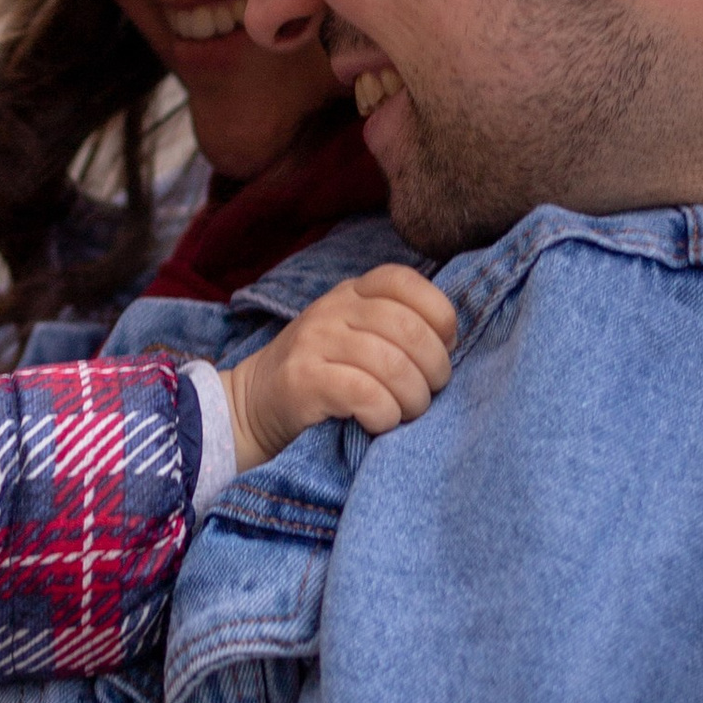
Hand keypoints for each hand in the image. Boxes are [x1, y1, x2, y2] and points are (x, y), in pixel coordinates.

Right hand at [221, 265, 457, 470]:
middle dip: (434, 367)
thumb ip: (397, 328)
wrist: (252, 405)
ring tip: (407, 412)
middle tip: (429, 392)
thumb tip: (449, 341)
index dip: (439, 314)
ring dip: (413, 398)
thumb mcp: (355, 336)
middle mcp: (332, 309)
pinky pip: (365, 394)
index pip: (405, 281)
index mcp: (352, 292)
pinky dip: (385, 414)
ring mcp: (314, 341)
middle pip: (408, 328)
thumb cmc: (321, 375)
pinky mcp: (303, 380)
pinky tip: (379, 421)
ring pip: (391, 364)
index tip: (444, 346)